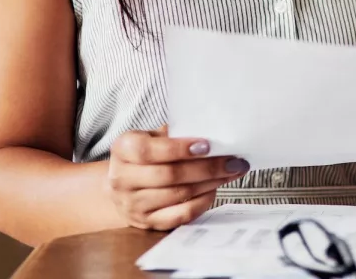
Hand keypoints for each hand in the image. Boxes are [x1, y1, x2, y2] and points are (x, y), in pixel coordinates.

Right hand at [107, 126, 249, 229]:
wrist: (123, 183)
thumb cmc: (145, 153)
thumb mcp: (151, 136)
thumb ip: (174, 133)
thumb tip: (212, 132)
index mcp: (123, 149)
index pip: (149, 150)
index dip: (179, 148)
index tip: (207, 145)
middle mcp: (122, 179)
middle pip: (169, 175)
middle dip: (206, 167)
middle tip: (233, 160)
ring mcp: (132, 204)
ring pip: (177, 195)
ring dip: (209, 183)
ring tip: (231, 172)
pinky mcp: (146, 222)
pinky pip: (179, 215)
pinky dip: (201, 203)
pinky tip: (214, 189)